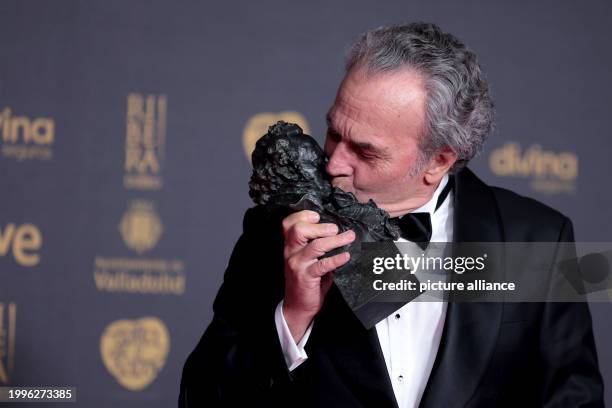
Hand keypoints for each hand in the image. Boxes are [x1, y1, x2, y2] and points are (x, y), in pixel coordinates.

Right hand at [282, 210, 354, 341]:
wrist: (298, 306)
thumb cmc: (306, 281)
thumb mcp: (307, 260)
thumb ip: (317, 246)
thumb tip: (339, 232)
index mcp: (290, 246)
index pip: (289, 223)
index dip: (303, 216)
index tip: (318, 216)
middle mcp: (291, 253)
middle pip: (298, 230)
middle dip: (320, 227)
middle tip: (335, 229)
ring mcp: (297, 264)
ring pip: (315, 246)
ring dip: (335, 240)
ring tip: (348, 237)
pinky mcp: (306, 277)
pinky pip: (323, 265)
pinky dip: (336, 259)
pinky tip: (346, 257)